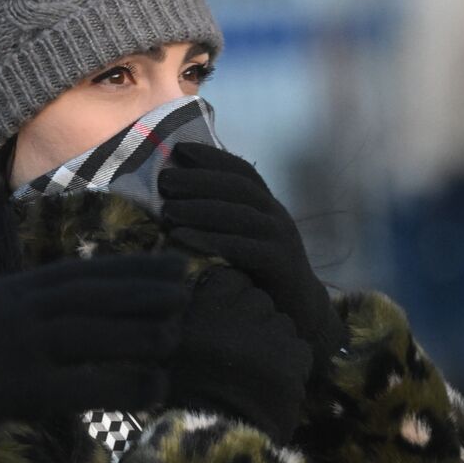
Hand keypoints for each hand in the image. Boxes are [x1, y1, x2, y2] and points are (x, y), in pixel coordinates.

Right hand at [0, 253, 190, 453]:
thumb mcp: (2, 305)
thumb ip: (44, 299)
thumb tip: (99, 296)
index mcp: (21, 287)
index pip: (87, 270)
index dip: (134, 266)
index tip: (175, 263)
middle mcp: (23, 310)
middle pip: (93, 295)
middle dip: (143, 291)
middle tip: (187, 292)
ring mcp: (20, 347)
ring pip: (90, 334)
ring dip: (138, 333)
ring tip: (177, 335)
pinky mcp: (20, 388)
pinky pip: (81, 386)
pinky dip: (122, 386)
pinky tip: (156, 388)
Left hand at [157, 142, 344, 365]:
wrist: (300, 313)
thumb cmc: (258, 274)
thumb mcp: (240, 239)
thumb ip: (218, 219)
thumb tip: (169, 199)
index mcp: (266, 205)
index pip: (241, 171)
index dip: (212, 157)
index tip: (178, 149)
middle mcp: (276, 216)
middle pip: (238, 187)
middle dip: (199, 180)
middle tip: (164, 181)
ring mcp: (282, 239)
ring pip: (240, 215)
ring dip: (201, 208)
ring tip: (167, 210)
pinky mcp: (281, 264)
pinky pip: (244, 247)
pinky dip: (212, 240)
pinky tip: (182, 238)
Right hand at [167, 266, 312, 444]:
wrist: (208, 443)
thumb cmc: (186, 392)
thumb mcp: (173, 340)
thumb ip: (200, 308)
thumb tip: (231, 285)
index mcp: (197, 302)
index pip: (233, 279)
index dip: (230, 303)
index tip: (219, 328)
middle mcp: (231, 311)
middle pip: (260, 300)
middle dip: (254, 321)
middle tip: (235, 354)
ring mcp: (264, 333)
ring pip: (284, 324)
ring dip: (274, 344)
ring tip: (252, 374)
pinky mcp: (291, 358)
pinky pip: (301, 350)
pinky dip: (291, 368)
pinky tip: (269, 388)